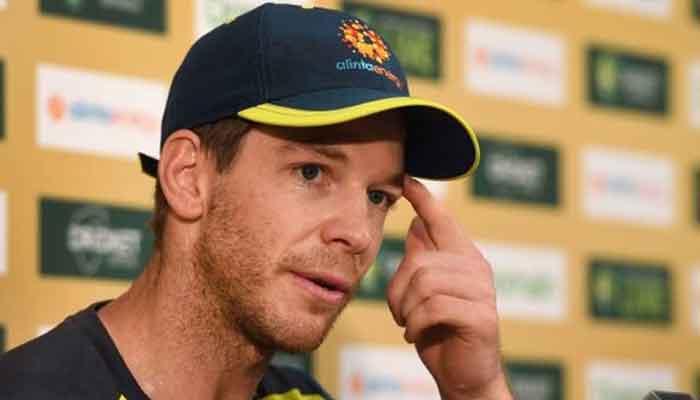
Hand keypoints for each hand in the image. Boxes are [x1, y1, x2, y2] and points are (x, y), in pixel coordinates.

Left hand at [386, 177, 511, 399]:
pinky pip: (433, 308)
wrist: (464, 375)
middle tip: (401, 313)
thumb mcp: (425, 292)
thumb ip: (423, 258)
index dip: (424, 199)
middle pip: (419, 261)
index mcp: (462, 257)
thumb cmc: (441, 330)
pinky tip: (415, 334)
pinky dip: (415, 324)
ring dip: (406, 310)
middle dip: (399, 290)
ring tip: (409, 324)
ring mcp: (482, 291)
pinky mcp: (481, 317)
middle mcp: (476, 267)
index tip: (407, 180)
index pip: (442, 220)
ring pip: (424, 283)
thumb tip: (414, 222)